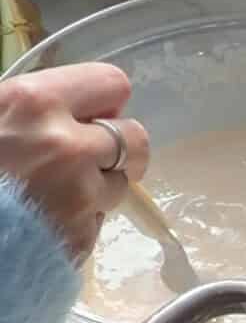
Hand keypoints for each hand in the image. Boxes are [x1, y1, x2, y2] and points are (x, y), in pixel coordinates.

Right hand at [0, 62, 148, 262]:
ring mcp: (79, 196)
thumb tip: (83, 108)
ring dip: (98, 187)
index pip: (111, 84)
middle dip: (119, 147)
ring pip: (120, 184)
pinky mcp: (81, 239)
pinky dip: (79, 220)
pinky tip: (45, 222)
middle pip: (136, 138)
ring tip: (56, 192)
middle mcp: (68, 146)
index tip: (90, 114)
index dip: (104, 101)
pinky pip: (97, 222)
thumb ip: (33, 107)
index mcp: (35, 103)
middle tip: (93, 157)